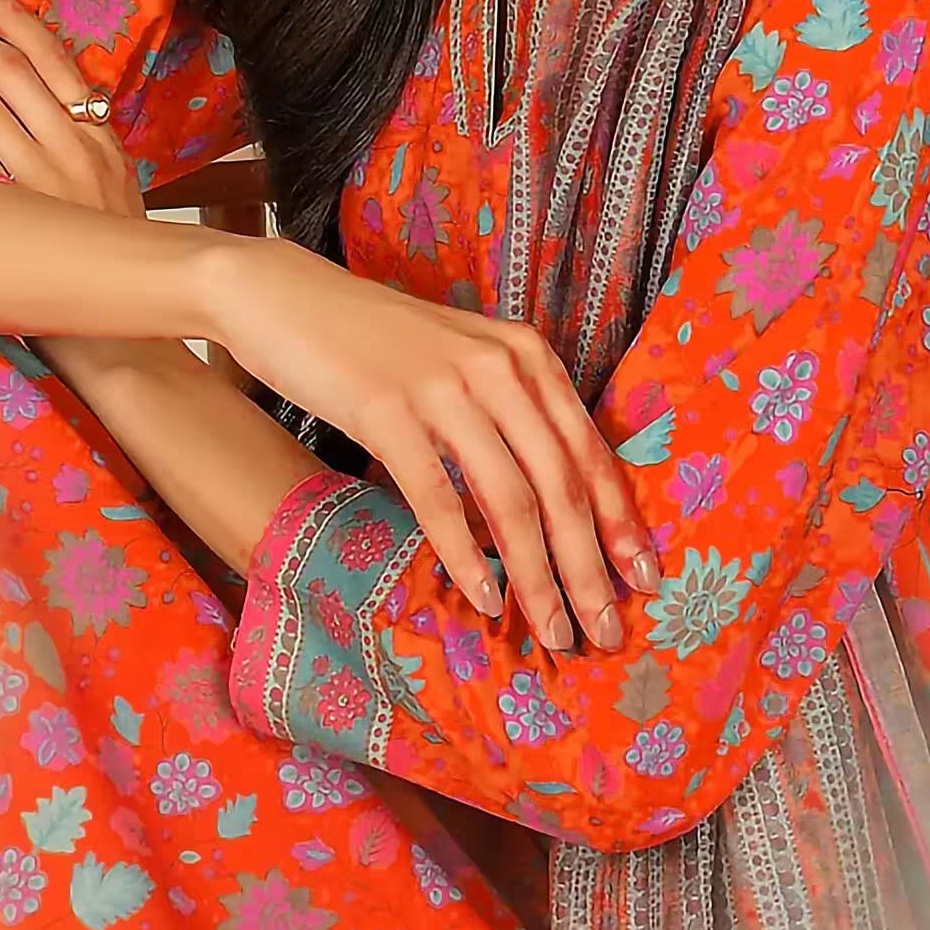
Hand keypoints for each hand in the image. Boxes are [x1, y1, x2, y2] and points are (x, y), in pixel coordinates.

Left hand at [0, 0, 156, 395]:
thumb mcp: (114, 186)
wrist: (122, 322)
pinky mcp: (10, 208)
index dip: (13, 19)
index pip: (52, 57)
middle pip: (4, 69)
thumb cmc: (114, 257)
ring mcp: (39, 176)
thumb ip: (81, 146)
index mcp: (99, 134)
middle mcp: (71, 145)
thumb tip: (42, 112)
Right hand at [200, 232, 658, 652]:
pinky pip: (438, 497)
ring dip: (537, 576)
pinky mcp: (386, 410)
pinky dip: (465, 555)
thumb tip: (552, 508)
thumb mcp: (463, 364)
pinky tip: (483, 599)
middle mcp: (497, 366)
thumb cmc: (378, 343)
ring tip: (552, 631)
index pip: (589, 451)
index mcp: (527, 355)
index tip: (643, 580)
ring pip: (511, 499)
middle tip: (605, 631)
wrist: (286, 298)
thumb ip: (510, 416)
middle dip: (588, 566)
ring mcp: (443, 387)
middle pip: (561, 483)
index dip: (621, 522)